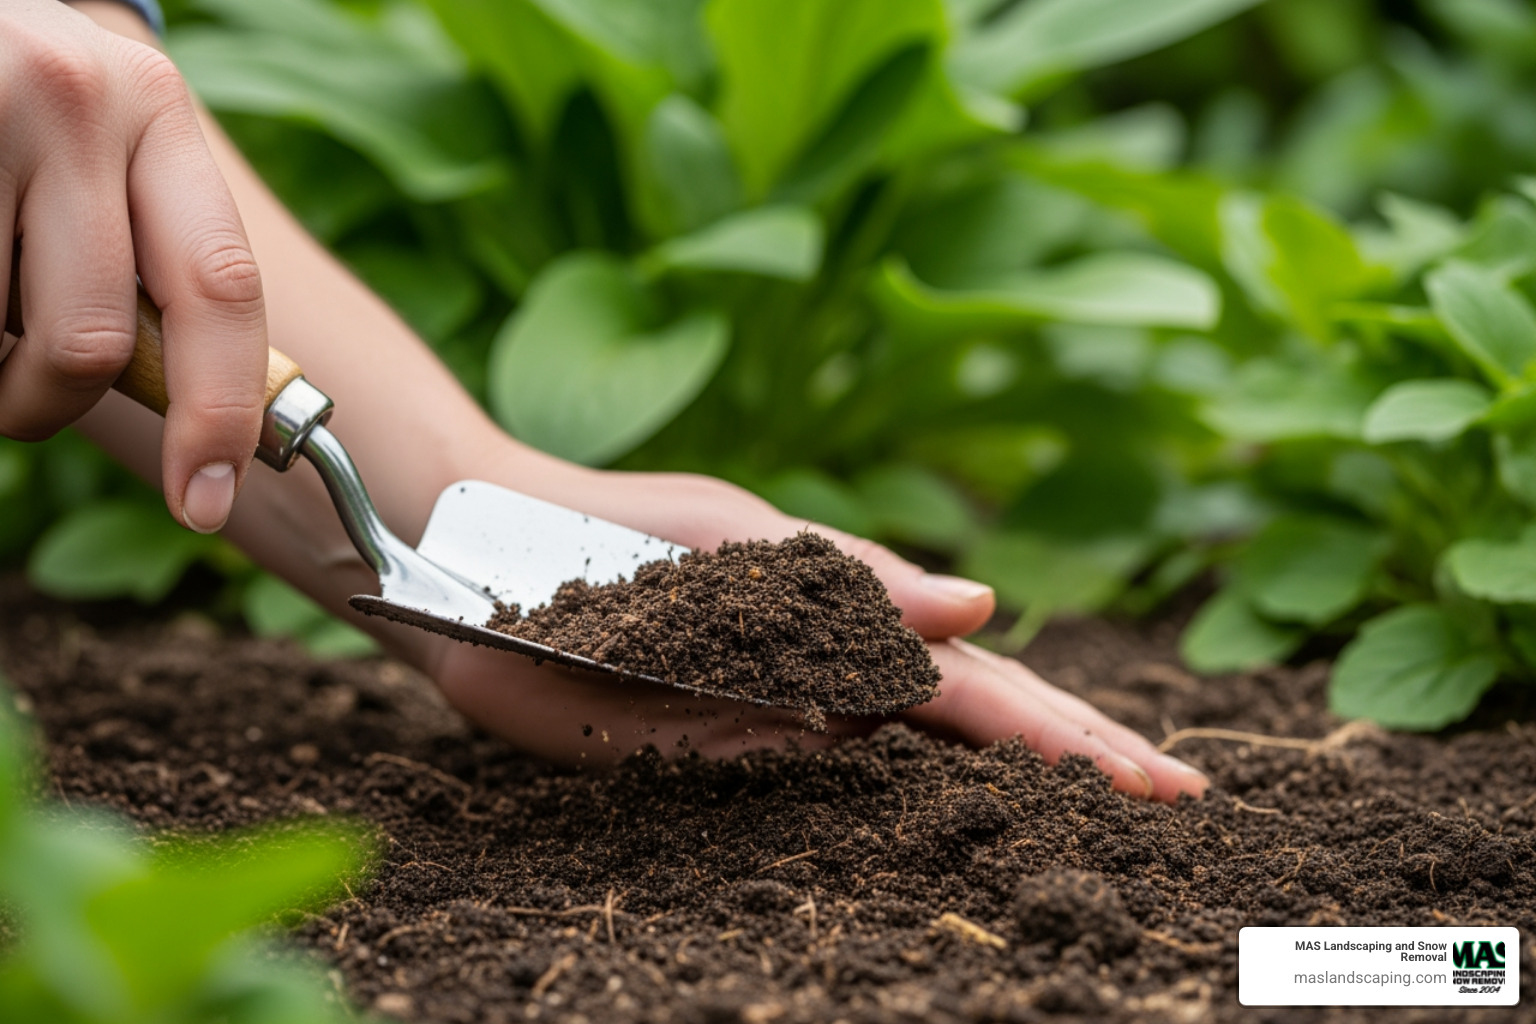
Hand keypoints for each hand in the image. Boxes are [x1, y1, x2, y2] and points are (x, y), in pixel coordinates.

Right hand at [0, 0, 266, 532]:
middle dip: (48, 405)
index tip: (205, 500)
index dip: (220, 413)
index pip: (223, 290)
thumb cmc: (12, 112)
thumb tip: (190, 406)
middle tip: (20, 402)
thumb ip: (145, 254)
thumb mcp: (95, 150)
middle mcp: (82, 99)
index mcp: (158, 114)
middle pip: (92, 340)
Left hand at [423, 464, 1209, 801]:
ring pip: (920, 758)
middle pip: (977, 717)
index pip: (987, 683)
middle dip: (1078, 754)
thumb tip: (987, 607)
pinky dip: (907, 813)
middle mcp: (835, 661)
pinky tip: (963, 833)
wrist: (481, 569)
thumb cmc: (605, 535)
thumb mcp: (732, 545)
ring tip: (1110, 816)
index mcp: (848, 609)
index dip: (1077, 733)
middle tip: (1182, 796)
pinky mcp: (728, 748)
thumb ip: (849, 582)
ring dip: (1015, 787)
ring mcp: (790, 706)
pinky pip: (833, 790)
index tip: (1168, 779)